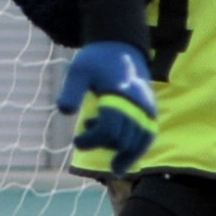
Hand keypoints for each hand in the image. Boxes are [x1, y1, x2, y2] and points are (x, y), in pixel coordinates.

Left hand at [55, 40, 158, 168]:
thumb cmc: (97, 60)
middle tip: (85, 138)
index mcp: (120, 92)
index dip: (92, 139)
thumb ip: (71, 90)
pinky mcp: (151, 110)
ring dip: (126, 155)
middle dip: (104, 145)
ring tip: (114, 167)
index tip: (77, 140)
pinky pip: (149, 135)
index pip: (109, 127)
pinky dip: (139, 151)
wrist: (121, 48)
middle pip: (124, 137)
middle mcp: (138, 101)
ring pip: (142, 141)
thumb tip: (65, 111)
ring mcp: (147, 106)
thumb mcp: (78, 70)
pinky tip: (124, 161)